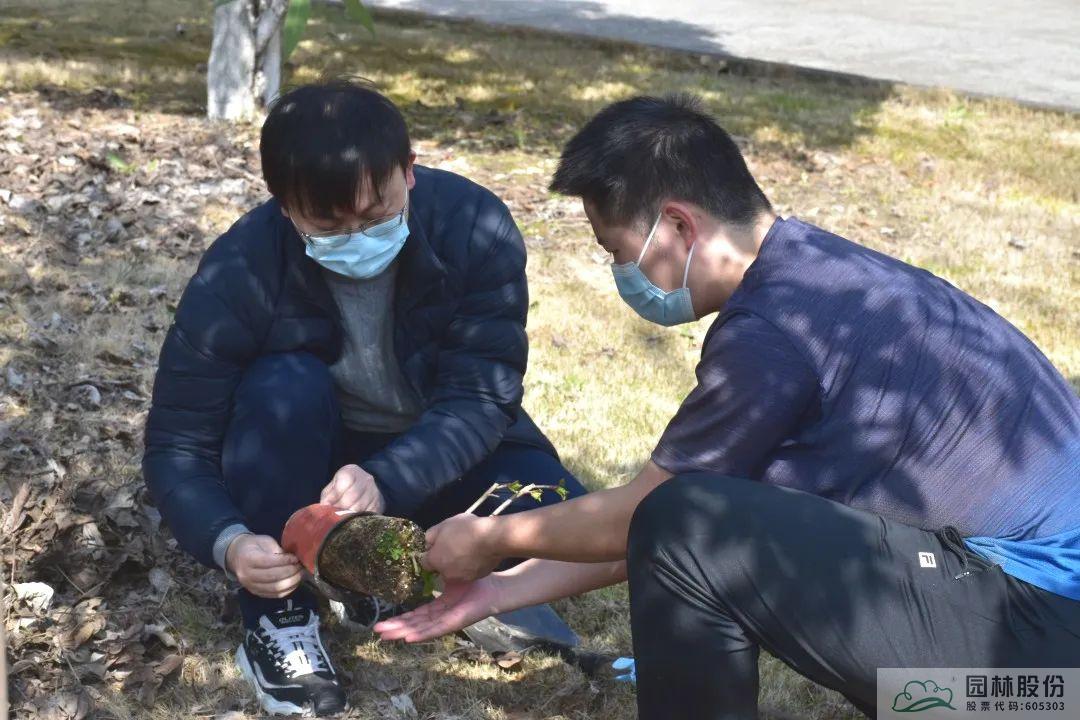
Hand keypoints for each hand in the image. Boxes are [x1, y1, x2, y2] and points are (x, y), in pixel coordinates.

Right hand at [226, 534, 302, 598]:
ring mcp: (251, 586)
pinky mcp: (256, 593)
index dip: (285, 561)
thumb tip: (292, 558)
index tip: (296, 558)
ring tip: (300, 573)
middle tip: (300, 566)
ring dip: (291, 582)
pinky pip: (275, 595)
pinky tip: (294, 582)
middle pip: (273, 577)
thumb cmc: (253, 546)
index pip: (269, 562)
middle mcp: (247, 575)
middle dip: (291, 571)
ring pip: (275, 588)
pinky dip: (287, 590)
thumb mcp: (264, 541)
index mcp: (248, 559)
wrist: (236, 556)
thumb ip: (276, 549)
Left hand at [321, 464, 384, 513]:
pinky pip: (367, 514)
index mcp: (351, 471)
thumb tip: (325, 506)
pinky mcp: (378, 504)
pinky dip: (358, 519)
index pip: (343, 483)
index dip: (334, 496)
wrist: (366, 488)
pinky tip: (353, 520)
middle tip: (334, 514)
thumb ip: (328, 495)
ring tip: (342, 519)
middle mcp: (366, 479)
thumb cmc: (345, 488)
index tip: (328, 504)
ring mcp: (374, 491)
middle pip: (352, 496)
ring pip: (360, 507)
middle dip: (340, 508)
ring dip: (348, 515)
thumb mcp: (334, 486)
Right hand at [375, 576, 501, 642]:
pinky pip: (436, 630)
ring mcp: (447, 622)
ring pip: (421, 630)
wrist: (495, 589)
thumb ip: (435, 576)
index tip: (383, 621)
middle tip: (377, 631)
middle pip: (414, 625)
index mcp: (439, 608)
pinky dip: (422, 634)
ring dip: (403, 633)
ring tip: (386, 635)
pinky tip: (409, 638)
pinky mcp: (455, 623)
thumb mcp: (449, 578)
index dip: (400, 618)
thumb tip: (422, 565)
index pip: (416, 615)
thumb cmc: (476, 582)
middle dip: (395, 627)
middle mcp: (441, 618)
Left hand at [422, 513, 501, 582]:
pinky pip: (470, 572)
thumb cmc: (465, 530)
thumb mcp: (444, 524)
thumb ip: (431, 535)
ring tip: (468, 548)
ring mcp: (463, 578)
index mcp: (435, 561)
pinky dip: (472, 565)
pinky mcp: (477, 577)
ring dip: (458, 563)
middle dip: (445, 559)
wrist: (492, 538)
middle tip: (455, 545)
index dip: (431, 552)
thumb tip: (429, 543)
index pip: (425, 562)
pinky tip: (478, 553)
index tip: (439, 545)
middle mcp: (447, 574)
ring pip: (456, 571)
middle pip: (442, 568)